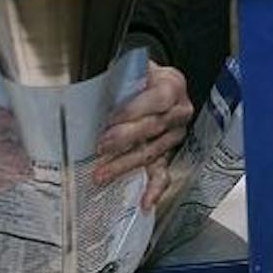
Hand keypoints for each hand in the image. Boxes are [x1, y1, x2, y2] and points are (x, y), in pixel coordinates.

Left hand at [92, 64, 193, 210]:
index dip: (134, 109)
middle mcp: (179, 111)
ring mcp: (174, 136)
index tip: (110, 117)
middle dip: (125, 138)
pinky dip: (154, 189)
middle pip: (154, 127)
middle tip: (101, 146)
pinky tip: (145, 202)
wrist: (152, 87)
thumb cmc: (137, 79)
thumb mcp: (130, 69)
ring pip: (152, 152)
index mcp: (172, 85)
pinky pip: (163, 174)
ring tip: (102, 173)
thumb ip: (119, 77)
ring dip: (125, 164)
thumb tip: (94, 87)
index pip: (158, 99)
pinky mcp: (167, 155)